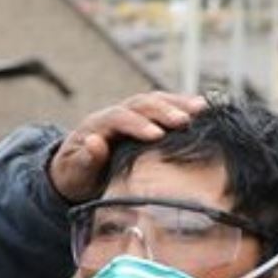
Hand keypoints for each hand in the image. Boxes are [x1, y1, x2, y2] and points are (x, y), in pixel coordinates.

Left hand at [48, 92, 208, 202]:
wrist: (76, 172)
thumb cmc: (76, 176)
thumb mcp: (74, 172)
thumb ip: (85, 159)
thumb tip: (96, 142)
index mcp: (96, 125)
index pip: (118, 117)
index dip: (137, 124)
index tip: (156, 135)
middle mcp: (114, 114)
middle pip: (140, 103)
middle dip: (162, 110)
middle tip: (184, 122)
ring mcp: (130, 114)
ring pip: (154, 100)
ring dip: (177, 103)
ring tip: (201, 109)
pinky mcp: (143, 120)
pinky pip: (163, 107)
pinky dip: (181, 106)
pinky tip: (202, 109)